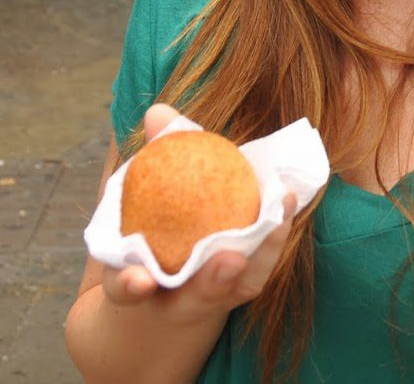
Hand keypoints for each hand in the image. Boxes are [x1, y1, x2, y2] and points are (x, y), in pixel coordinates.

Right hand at [98, 103, 296, 326]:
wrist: (168, 269)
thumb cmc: (150, 222)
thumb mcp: (142, 192)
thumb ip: (152, 155)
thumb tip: (158, 112)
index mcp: (131, 281)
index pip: (125, 289)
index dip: (130, 285)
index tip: (138, 280)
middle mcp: (172, 299)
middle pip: (192, 301)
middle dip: (211, 284)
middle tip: (230, 260)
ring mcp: (210, 297)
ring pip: (237, 289)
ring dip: (260, 256)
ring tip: (278, 216)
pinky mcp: (241, 287)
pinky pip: (261, 267)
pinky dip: (274, 237)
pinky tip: (288, 199)